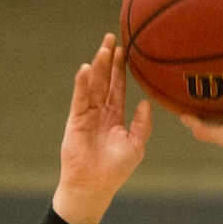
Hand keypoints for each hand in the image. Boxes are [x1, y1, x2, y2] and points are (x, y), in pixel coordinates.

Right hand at [53, 33, 152, 223]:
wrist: (94, 185)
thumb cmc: (116, 169)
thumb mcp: (136, 146)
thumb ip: (143, 124)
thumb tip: (146, 102)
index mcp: (115, 117)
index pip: (118, 88)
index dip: (122, 70)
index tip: (126, 50)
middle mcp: (101, 113)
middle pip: (105, 81)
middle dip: (109, 60)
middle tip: (112, 37)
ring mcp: (87, 115)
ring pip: (93, 85)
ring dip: (98, 66)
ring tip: (103, 47)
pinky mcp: (75, 120)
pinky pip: (80, 98)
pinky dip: (83, 83)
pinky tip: (87, 69)